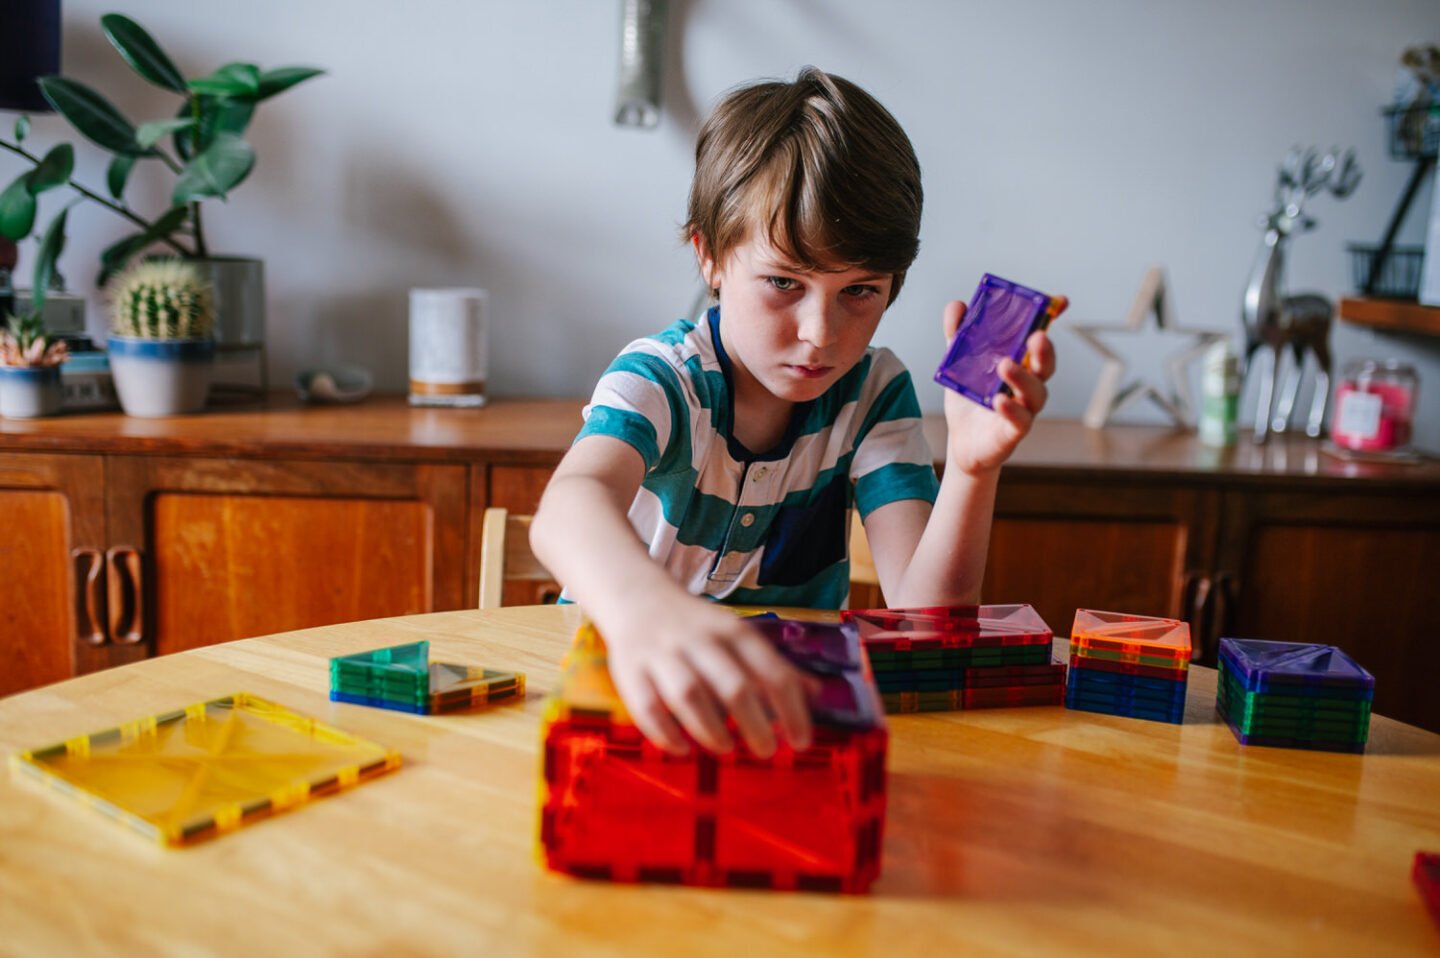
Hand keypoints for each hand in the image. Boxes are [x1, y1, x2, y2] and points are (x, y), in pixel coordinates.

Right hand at [603, 595, 816, 757]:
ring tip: (726, 748)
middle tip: (767, 751)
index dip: (791, 710)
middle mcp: (700, 641)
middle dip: (755, 724)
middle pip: (733, 686)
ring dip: (711, 730)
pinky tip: (682, 748)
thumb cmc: (697, 626)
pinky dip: (666, 733)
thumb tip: (816, 695)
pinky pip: (648, 707)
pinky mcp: (631, 672)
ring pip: (690, 695)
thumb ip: (774, 666)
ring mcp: (663, 655)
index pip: (772, 672)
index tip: (802, 741)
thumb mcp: (739, 635)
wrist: (637, 596)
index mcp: (733, 632)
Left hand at [940, 299, 1055, 474]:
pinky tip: (1000, 400)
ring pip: (1036, 393)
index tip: (1061, 300)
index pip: (1040, 339)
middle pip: (1045, 365)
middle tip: (1036, 336)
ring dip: (1023, 378)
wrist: (963, 443)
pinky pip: (1020, 421)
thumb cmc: (972, 401)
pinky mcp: (1013, 432)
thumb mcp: (960, 364)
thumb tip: (957, 305)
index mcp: (1021, 363)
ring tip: (1005, 365)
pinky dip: (1012, 409)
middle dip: (1044, 350)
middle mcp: (1028, 385)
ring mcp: (1024, 409)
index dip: (1052, 320)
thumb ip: (958, 335)